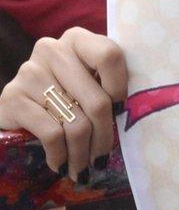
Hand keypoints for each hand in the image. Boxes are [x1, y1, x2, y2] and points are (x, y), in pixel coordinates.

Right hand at [0, 27, 126, 181]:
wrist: (19, 113)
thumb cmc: (68, 100)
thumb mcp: (91, 88)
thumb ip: (111, 91)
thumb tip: (136, 118)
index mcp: (78, 41)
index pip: (110, 56)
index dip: (121, 89)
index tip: (121, 113)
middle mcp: (52, 50)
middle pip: (97, 102)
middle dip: (104, 139)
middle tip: (102, 160)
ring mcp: (29, 71)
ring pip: (76, 123)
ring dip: (82, 154)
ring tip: (84, 169)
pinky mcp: (11, 96)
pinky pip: (51, 134)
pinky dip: (60, 156)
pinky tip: (61, 164)